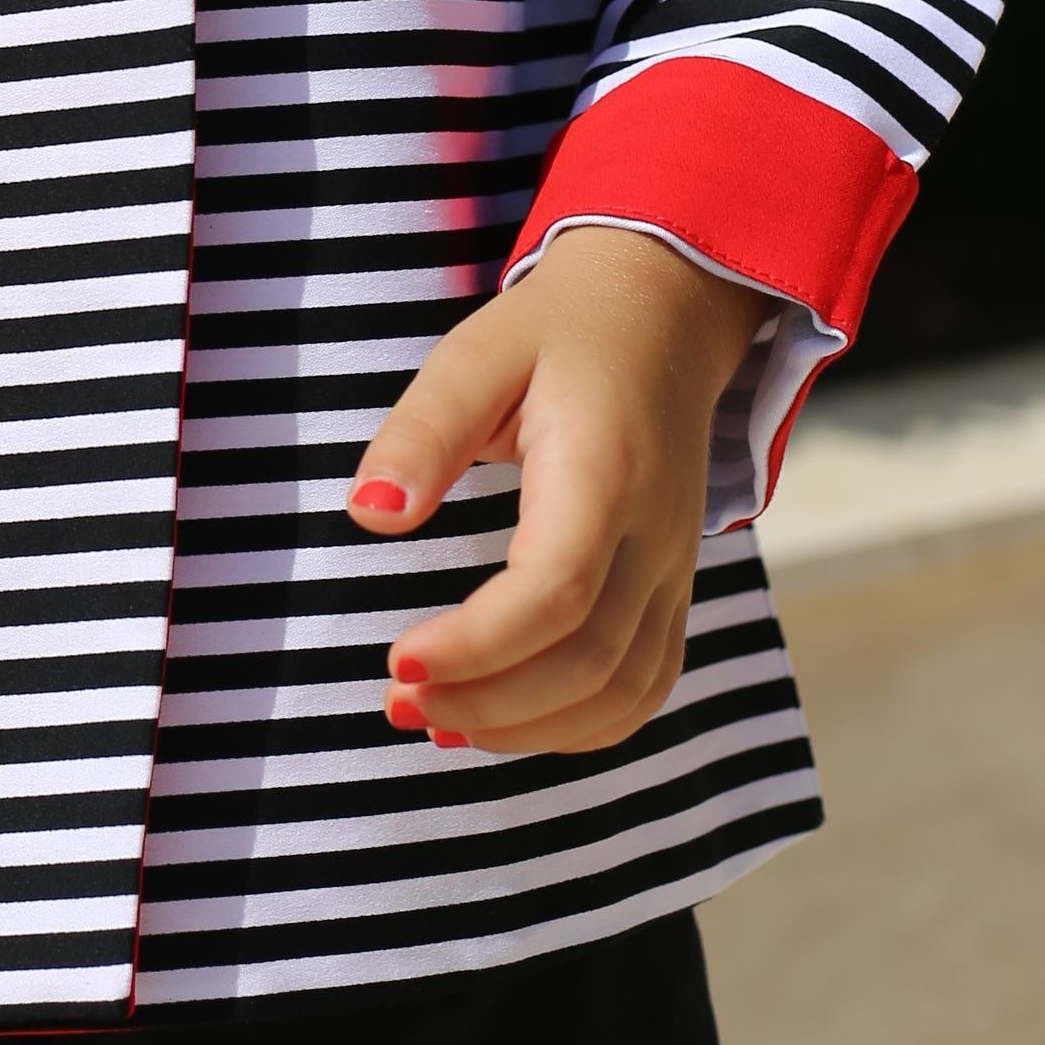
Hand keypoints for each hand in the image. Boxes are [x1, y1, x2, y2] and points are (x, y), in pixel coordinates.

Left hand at [344, 222, 768, 757]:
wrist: (662, 315)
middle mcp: (653, 536)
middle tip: (398, 701)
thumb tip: (371, 514)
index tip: (396, 660)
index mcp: (604, 472)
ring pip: (623, 694)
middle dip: (487, 701)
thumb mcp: (476, 353)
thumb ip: (423, 432)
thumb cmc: (558, 332)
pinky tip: (505, 721)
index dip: (477, 646)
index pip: (555, 591)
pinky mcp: (672, 591)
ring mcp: (673, 571)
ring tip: (436, 720)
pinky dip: (578, 728)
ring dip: (528, 729)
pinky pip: (644, 689)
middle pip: (588, 663)